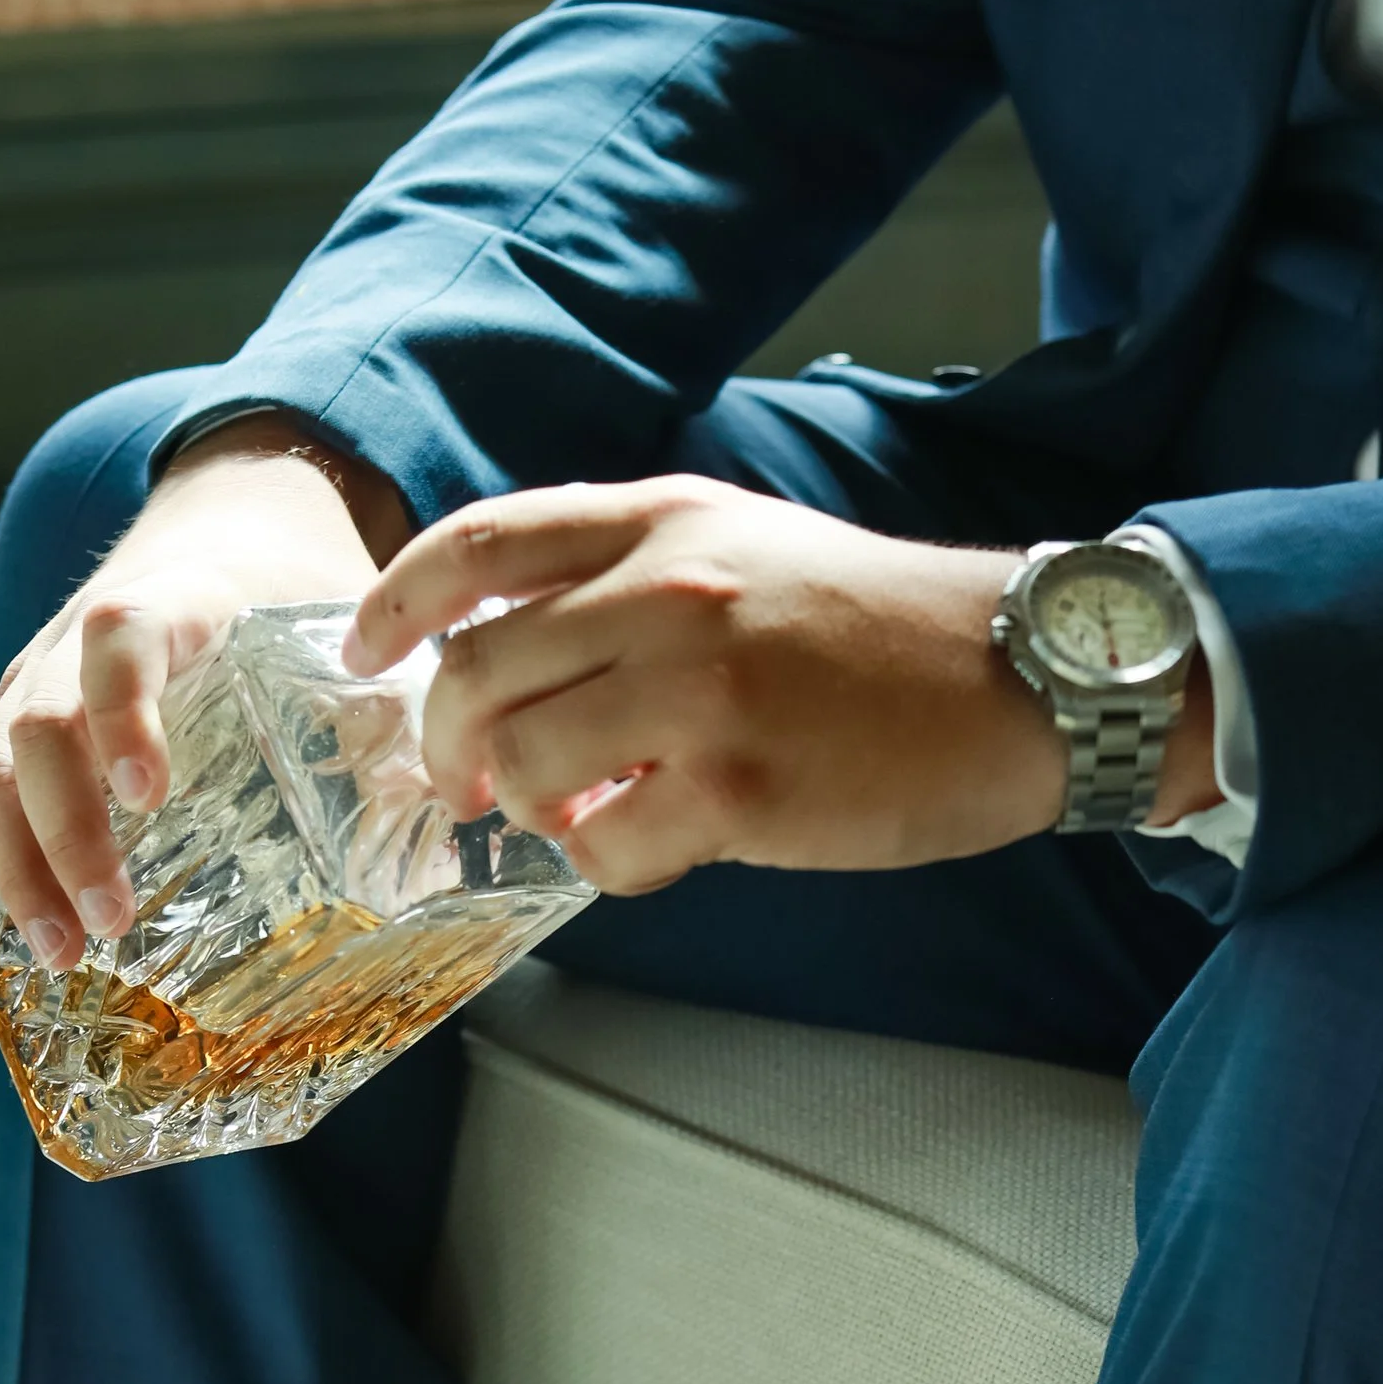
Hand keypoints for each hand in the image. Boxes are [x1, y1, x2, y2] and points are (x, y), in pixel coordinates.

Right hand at [0, 419, 409, 970]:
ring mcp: (32, 687)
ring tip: (59, 954)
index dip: (125, 716)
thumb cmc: (292, 581)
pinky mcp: (10, 734)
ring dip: (12, 870)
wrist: (230, 515)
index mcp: (163, 600)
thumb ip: (387, 692)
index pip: (120, 644)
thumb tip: (463, 792)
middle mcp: (72, 641)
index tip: (151, 794)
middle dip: (65, 833)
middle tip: (111, 925)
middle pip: (36, 728)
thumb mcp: (343, 614)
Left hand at [346, 476, 1194, 891]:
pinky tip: (659, 844)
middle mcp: (668, 592)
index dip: (395, 602)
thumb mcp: (746, 546)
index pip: (478, 543)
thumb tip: (511, 650)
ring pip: (527, 764)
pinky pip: (608, 846)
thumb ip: (628, 577)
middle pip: (475, 670)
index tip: (364, 653)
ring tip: (587, 813)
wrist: (1018, 679)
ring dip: (534, 808)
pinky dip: (610, 861)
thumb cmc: (879, 629)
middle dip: (447, 744)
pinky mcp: (738, 789)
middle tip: (467, 784)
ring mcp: (700, 691)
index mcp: (662, 521)